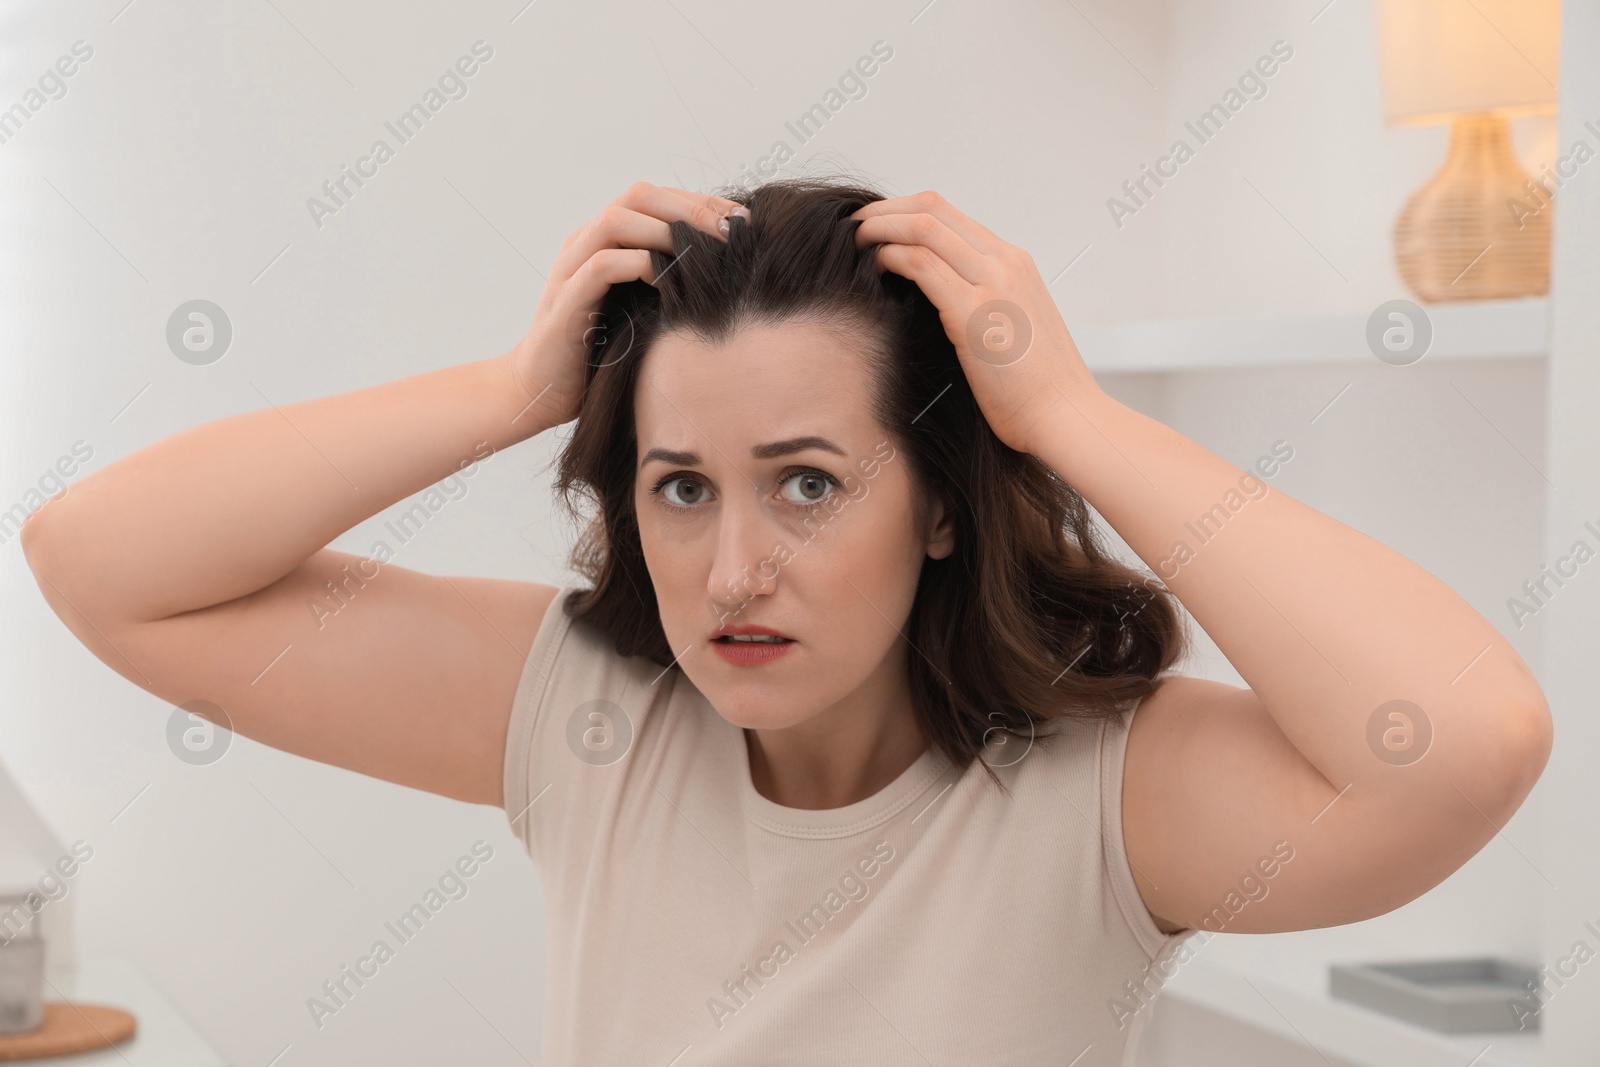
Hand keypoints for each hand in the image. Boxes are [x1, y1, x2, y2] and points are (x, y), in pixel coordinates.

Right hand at [500, 182, 746, 428]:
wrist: (541, 390)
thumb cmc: (599, 352)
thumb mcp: (641, 307)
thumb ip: (668, 281)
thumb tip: (729, 269)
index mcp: (603, 240)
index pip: (655, 198)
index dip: (701, 202)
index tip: (743, 221)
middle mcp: (583, 243)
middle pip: (637, 196)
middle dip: (690, 208)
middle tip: (732, 232)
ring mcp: (570, 269)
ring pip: (616, 221)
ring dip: (666, 231)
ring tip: (706, 252)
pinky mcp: (565, 302)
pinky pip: (602, 266)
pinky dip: (639, 265)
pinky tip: (669, 283)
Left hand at [850, 190, 1099, 455]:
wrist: (1067, 417)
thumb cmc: (1037, 390)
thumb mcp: (1013, 330)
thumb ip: (984, 306)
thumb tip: (939, 307)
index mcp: (1016, 264)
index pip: (950, 215)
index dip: (904, 212)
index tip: (876, 227)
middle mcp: (1006, 262)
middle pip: (933, 207)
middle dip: (885, 210)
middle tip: (854, 226)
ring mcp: (993, 283)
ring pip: (923, 227)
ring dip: (879, 228)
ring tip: (853, 244)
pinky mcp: (973, 312)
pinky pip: (920, 264)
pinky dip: (888, 257)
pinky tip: (872, 269)